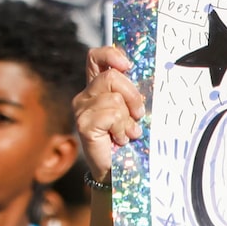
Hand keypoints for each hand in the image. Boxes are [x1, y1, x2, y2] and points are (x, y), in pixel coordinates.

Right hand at [74, 46, 143, 182]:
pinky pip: (112, 115)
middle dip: (132, 95)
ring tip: (128, 132)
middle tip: (138, 114)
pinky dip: (122, 128)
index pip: (96, 57)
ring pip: (114, 98)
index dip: (111, 55)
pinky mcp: (84, 124)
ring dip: (128, 118)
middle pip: (111, 76)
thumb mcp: (131, 110)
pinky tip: (121, 139)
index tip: (127, 65)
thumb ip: (131, 92)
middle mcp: (85, 97)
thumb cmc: (126, 139)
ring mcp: (81, 110)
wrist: (117, 170)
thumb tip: (144, 75)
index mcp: (96, 88)